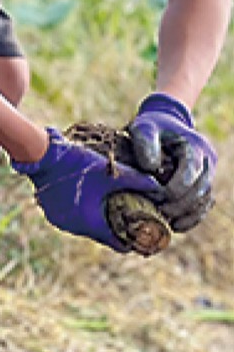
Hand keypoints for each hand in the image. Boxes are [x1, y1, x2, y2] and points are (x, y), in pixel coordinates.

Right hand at [11, 127, 161, 251]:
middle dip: (116, 229)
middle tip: (131, 220)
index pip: (117, 244)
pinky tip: (90, 202)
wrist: (42, 156)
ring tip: (111, 210)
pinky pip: (73, 220)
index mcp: (91, 223)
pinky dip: (83, 215)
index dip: (132, 242)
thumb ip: (137, 181)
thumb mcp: (111, 172)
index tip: (144, 237)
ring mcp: (60, 222)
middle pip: (102, 236)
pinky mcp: (51, 214)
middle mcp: (74, 228)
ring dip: (98, 221)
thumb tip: (160, 187)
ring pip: (86, 228)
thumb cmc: (77, 164)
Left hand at [127, 93, 216, 231]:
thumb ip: (145, 143)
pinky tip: (175, 225)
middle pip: (199, 189)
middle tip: (157, 213)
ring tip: (164, 222)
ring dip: (185, 214)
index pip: (191, 171)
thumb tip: (150, 168)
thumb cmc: (151, 128)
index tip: (154, 197)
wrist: (163, 126)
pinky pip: (204, 206)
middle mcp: (207, 161)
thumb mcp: (143, 127)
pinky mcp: (203, 185)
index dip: (174, 188)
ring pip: (204, 200)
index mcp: (195, 146)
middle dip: (178, 204)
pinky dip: (192, 218)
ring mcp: (208, 174)